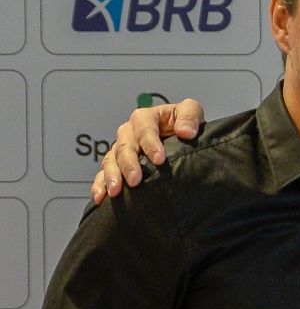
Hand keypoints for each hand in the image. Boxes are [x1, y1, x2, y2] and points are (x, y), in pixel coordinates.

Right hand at [90, 97, 205, 202]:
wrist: (181, 137)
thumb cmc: (184, 123)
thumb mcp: (190, 111)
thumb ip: (189, 116)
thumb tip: (185, 132)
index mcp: (146, 118)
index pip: (144, 128)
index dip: (150, 143)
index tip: (159, 159)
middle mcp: (129, 132)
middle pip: (124, 146)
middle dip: (128, 164)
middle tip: (135, 180)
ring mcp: (121, 148)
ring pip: (111, 160)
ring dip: (111, 176)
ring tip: (115, 191)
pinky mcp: (117, 164)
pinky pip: (103, 174)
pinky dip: (100, 185)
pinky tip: (100, 197)